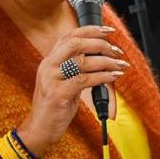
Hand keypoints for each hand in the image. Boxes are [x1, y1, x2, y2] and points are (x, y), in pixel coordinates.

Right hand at [16, 25, 126, 156]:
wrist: (39, 129)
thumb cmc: (55, 105)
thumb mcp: (64, 81)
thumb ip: (77, 68)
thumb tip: (102, 56)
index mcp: (50, 60)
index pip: (69, 36)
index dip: (90, 30)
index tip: (108, 31)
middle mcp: (48, 66)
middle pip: (76, 44)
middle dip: (100, 44)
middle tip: (116, 51)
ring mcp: (51, 79)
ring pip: (83, 61)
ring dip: (106, 62)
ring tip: (119, 66)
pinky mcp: (58, 94)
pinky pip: (84, 80)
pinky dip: (102, 77)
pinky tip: (112, 77)